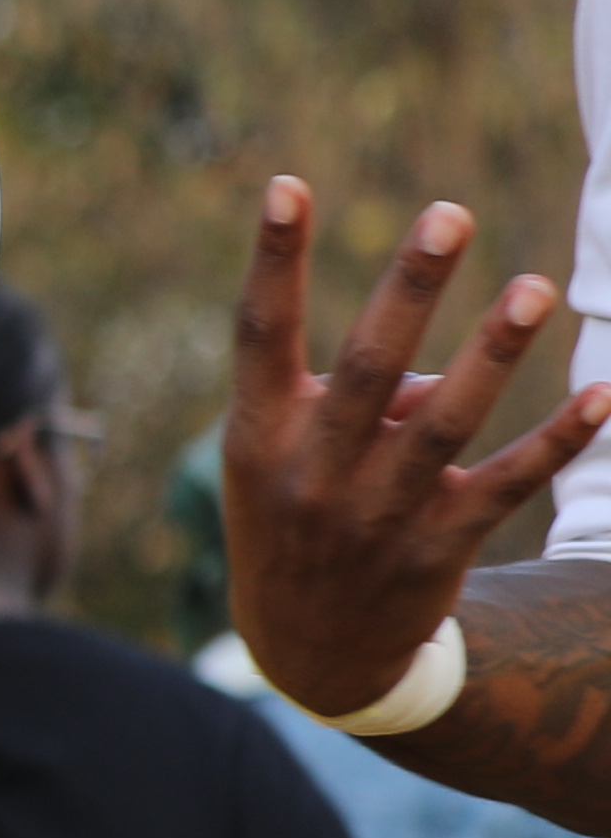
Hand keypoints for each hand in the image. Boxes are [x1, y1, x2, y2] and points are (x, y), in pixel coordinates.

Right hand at [220, 180, 607, 723]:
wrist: (311, 651)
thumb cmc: (295, 516)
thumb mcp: (286, 459)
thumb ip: (359, 400)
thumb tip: (456, 371)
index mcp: (261, 431)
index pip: (260, 330)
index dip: (274, 259)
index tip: (286, 185)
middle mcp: (314, 468)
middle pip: (368, 365)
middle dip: (410, 287)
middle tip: (450, 213)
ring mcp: (377, 511)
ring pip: (445, 422)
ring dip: (494, 352)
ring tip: (534, 287)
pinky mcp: (439, 547)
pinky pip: (506, 484)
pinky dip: (556, 440)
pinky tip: (602, 395)